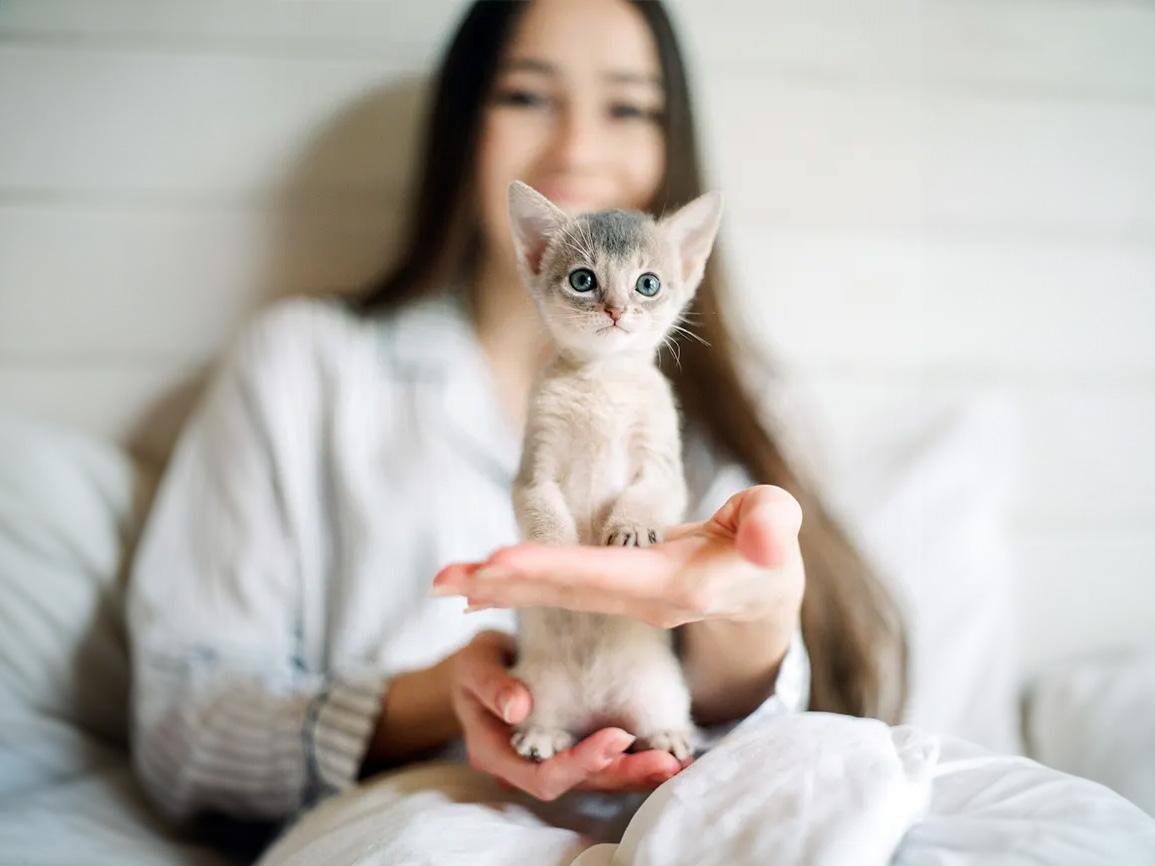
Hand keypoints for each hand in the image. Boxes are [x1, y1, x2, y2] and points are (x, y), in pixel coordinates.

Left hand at [433, 485, 804, 630]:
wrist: (760, 584)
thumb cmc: (767, 545)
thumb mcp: (777, 526)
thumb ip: (772, 527)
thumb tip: (764, 538)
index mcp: (678, 585)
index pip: (609, 576)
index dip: (556, 567)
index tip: (504, 559)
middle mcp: (642, 601)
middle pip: (565, 593)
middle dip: (506, 584)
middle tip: (447, 580)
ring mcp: (625, 601)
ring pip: (554, 594)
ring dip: (499, 587)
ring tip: (445, 581)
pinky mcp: (614, 592)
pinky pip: (559, 589)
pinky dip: (518, 584)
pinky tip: (478, 580)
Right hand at [449, 630, 690, 800]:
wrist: (481, 667)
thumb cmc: (474, 666)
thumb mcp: (473, 666)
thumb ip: (490, 685)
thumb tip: (518, 708)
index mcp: (498, 754)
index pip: (543, 774)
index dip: (581, 762)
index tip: (616, 738)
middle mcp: (528, 766)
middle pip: (580, 783)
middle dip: (624, 773)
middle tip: (666, 763)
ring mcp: (552, 759)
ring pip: (598, 776)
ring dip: (637, 771)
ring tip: (677, 762)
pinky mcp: (573, 746)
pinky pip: (605, 759)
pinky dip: (635, 756)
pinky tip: (667, 750)